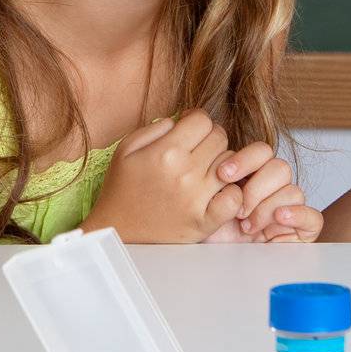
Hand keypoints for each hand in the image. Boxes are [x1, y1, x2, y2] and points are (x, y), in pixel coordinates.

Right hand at [87, 111, 243, 242]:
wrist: (115, 232)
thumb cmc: (121, 188)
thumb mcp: (126, 149)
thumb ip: (156, 128)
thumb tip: (182, 120)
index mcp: (165, 151)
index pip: (203, 119)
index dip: (197, 121)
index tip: (190, 130)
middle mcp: (184, 172)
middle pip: (220, 138)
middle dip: (210, 139)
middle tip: (197, 150)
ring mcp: (196, 199)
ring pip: (231, 164)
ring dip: (221, 164)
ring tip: (204, 172)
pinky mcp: (204, 222)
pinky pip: (235, 199)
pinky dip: (231, 193)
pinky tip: (217, 193)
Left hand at [203, 141, 322, 242]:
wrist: (216, 261)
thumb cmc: (210, 230)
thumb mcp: (209, 201)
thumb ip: (221, 180)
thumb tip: (222, 164)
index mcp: (254, 174)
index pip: (262, 151)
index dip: (245, 159)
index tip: (222, 174)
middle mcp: (274, 188)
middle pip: (280, 168)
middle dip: (256, 188)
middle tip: (238, 210)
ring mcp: (290, 208)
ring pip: (293, 190)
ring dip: (267, 208)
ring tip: (247, 226)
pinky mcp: (303, 231)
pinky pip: (313, 217)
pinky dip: (298, 215)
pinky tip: (279, 218)